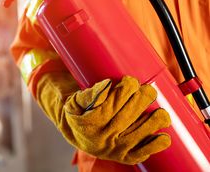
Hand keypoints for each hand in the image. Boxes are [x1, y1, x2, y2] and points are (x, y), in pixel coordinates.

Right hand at [37, 74, 170, 164]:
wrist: (74, 135)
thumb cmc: (77, 114)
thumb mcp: (73, 102)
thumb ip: (88, 94)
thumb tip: (108, 85)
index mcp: (91, 121)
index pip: (113, 101)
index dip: (127, 88)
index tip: (131, 81)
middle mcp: (103, 137)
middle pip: (129, 115)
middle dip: (143, 99)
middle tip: (148, 90)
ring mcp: (114, 149)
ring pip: (138, 134)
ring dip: (154, 121)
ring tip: (161, 112)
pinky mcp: (123, 157)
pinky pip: (141, 153)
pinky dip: (155, 145)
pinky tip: (163, 137)